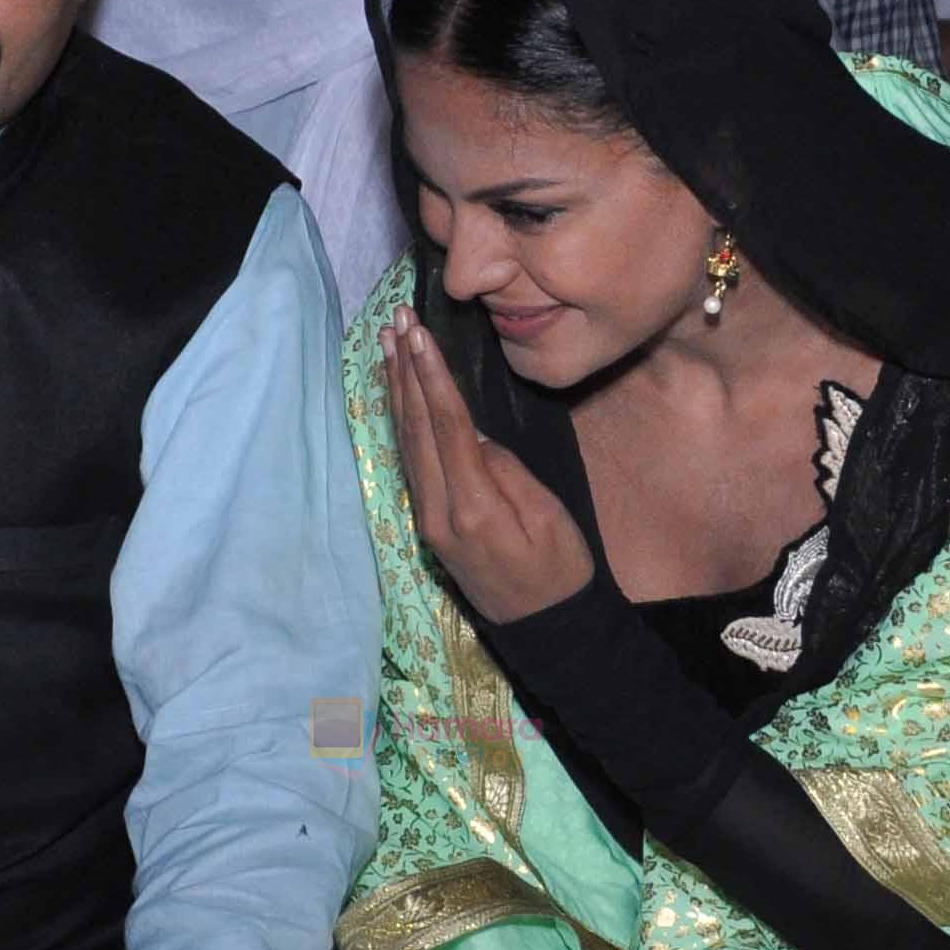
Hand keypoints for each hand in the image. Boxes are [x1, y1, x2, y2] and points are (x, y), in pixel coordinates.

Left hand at [380, 305, 595, 624]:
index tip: (420, 334)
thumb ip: (506, 471)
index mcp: (473, 507)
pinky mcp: (429, 523)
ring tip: (389, 344)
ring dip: (397, 391)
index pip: (447, 428)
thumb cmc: (560, 569)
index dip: (432, 377)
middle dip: (405, 372)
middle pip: (416, 429)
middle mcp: (438, 512)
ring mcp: (428, 520)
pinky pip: (410, 462)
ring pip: (406, 443)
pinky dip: (402, 421)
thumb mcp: (546, 515)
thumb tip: (473, 433)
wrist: (546, 628)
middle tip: (396, 321)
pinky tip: (399, 395)